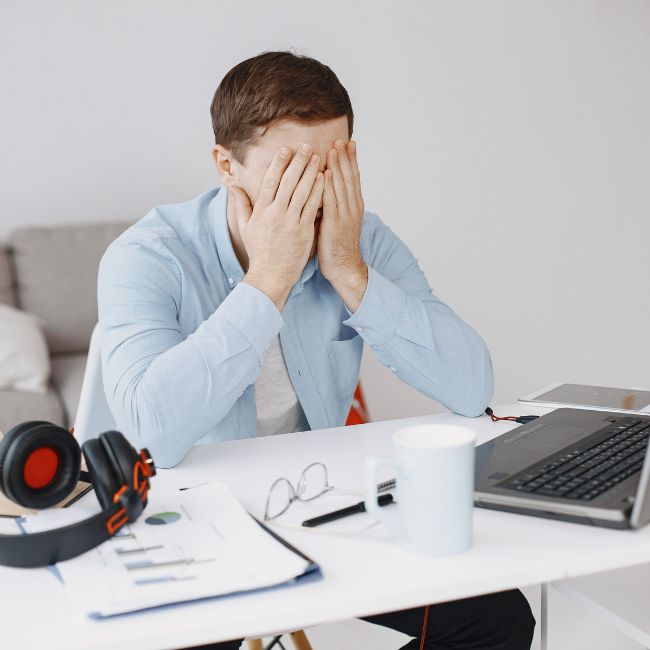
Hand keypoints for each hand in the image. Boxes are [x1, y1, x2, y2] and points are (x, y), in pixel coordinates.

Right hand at [230, 144, 323, 311]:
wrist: (271, 275)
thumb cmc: (259, 252)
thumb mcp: (246, 227)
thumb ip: (241, 204)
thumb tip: (233, 186)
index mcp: (261, 211)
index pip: (270, 181)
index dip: (278, 164)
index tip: (286, 150)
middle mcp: (275, 214)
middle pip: (288, 182)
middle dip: (297, 162)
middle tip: (306, 146)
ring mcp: (290, 222)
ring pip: (302, 192)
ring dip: (310, 172)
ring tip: (317, 157)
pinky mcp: (303, 231)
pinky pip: (312, 207)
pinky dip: (318, 191)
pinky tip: (323, 178)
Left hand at [318, 140, 367, 311]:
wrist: (344, 267)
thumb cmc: (337, 246)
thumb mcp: (338, 222)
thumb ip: (333, 205)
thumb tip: (323, 190)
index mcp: (353, 206)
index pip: (353, 178)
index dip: (350, 160)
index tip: (347, 143)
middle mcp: (352, 207)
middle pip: (349, 177)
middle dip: (344, 158)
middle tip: (340, 139)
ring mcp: (345, 215)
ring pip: (341, 185)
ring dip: (337, 165)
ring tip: (333, 148)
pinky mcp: (335, 223)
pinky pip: (331, 200)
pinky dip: (328, 185)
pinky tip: (325, 172)